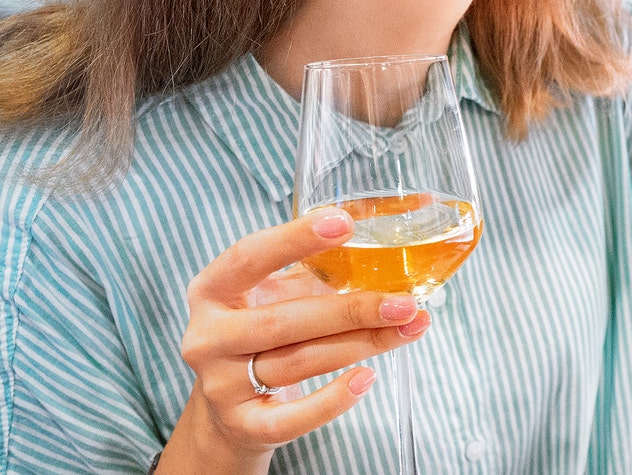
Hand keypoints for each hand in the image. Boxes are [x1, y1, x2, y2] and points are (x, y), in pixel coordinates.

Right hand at [165, 210, 430, 469]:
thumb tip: (396, 220)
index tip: (346, 223)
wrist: (229, 407)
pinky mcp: (243, 425)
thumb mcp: (277, 293)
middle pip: (284, 321)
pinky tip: (368, 378)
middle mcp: (208, 336)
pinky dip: (333, 400)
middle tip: (405, 301)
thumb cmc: (264, 330)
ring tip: (409, 328)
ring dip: (362, 344)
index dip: (294, 239)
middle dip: (351, 310)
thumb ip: (321, 264)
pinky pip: (292, 417)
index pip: (249, 257)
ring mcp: (221, 385)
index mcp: (212, 290)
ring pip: (300, 362)